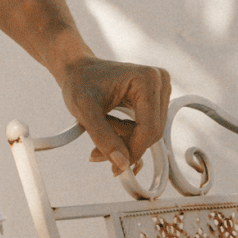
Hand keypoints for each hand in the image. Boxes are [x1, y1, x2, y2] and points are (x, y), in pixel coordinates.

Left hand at [58, 55, 170, 174]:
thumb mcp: (84, 111)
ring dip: (125, 140)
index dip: (133, 151)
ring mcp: (160, 90)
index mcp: (147, 79)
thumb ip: (103, 137)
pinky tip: (110, 127)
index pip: (149, 128)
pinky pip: (146, 128)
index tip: (115, 168)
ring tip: (101, 129)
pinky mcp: (156, 99)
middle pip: (152, 132)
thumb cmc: (79, 83)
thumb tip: (122, 164)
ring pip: (150, 133)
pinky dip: (128, 135)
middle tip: (98, 153)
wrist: (77, 70)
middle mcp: (160, 82)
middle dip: (127, 147)